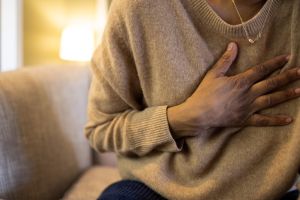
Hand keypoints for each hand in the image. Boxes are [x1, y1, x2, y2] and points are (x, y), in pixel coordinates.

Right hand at [168, 42, 299, 138]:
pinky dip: (276, 120)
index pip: (262, 70)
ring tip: (299, 91)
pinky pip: (263, 121)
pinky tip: (289, 119)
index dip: (275, 63)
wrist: (199, 113)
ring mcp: (249, 107)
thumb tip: (233, 45)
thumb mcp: (213, 74)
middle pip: (271, 83)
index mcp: (241, 81)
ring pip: (271, 100)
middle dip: (287, 77)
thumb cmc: (204, 93)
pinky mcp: (245, 119)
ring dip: (286, 95)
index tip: (287, 58)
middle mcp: (248, 94)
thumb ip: (225, 60)